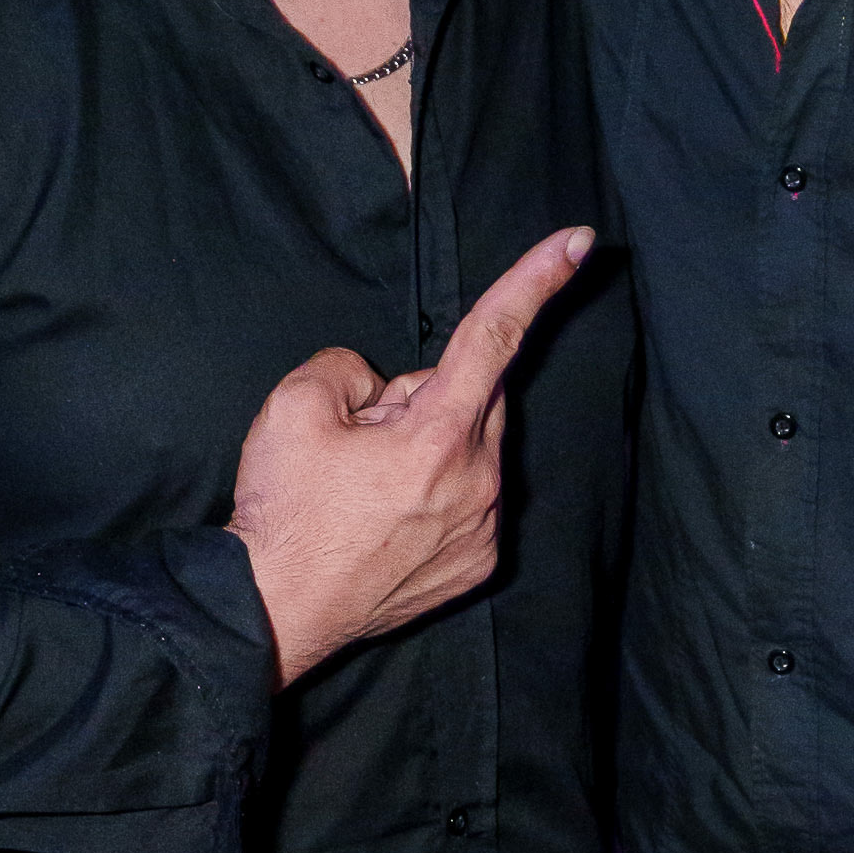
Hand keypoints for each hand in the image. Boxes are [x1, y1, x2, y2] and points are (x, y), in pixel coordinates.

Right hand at [228, 228, 594, 681]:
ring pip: (474, 450)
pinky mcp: (478, 565)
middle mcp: (478, 485)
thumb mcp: (294, 404)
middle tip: (362, 439)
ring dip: (432, 449)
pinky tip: (384, 521)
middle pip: (477, 398)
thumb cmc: (284, 512)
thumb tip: (384, 387)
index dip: (535, 281)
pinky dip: (438, 494)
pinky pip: (473, 498)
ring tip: (367, 489)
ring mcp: (484, 531)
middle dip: (428, 400)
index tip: (580, 243)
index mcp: (439, 438)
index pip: (494, 337)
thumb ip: (351, 364)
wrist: (273, 610)